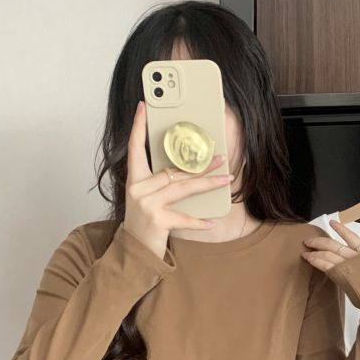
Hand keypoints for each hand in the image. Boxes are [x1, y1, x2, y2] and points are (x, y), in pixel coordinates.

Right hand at [123, 100, 233, 259]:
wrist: (133, 252)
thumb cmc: (143, 223)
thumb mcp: (146, 199)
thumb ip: (159, 183)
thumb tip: (186, 171)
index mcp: (134, 179)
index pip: (135, 147)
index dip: (138, 126)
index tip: (144, 107)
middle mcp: (138, 188)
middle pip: (173, 170)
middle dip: (200, 164)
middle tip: (220, 157)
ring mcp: (146, 204)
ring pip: (182, 188)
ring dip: (207, 183)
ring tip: (225, 178)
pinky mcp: (157, 220)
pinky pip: (184, 218)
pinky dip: (199, 221)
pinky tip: (211, 222)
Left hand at [301, 219, 359, 271]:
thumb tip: (356, 269)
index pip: (352, 236)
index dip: (341, 229)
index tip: (332, 223)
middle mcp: (356, 256)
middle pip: (333, 244)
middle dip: (319, 241)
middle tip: (309, 241)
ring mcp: (347, 265)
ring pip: (327, 253)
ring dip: (314, 251)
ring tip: (305, 251)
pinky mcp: (340, 275)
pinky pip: (325, 264)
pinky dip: (315, 260)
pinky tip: (309, 258)